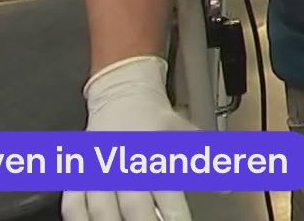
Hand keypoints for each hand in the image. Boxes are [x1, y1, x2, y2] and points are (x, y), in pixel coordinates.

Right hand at [62, 55, 195, 220]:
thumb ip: (209, 163)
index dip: (175, 215)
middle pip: (134, 206)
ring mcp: (99, 170)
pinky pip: (72, 202)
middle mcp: (126, 165)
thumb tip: (230, 187)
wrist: (123, 95)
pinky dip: (77, 217)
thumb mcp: (188, 135)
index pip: (168, 194)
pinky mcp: (80, 173)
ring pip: (101, 208)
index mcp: (154, 156)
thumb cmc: (157, 121)